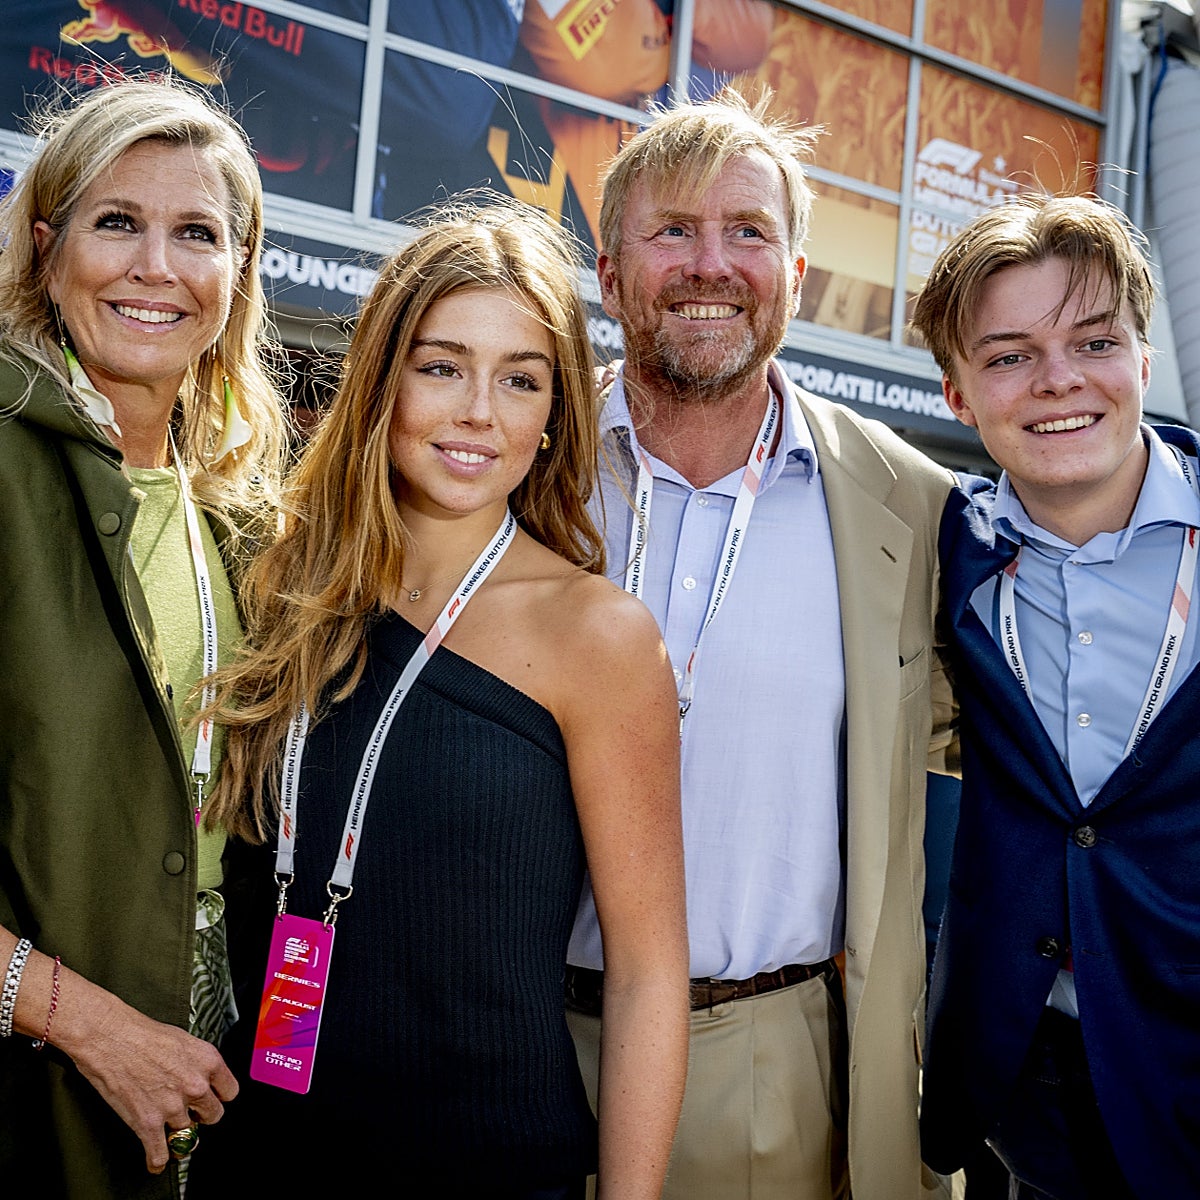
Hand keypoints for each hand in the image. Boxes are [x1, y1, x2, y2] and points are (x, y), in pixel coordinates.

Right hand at [54, 978, 238, 1172]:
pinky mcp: (147, 1123)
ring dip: (178, 1136)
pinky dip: (157, 1160)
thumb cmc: (142, 1034)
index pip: (229, 1092)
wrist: (110, 1038)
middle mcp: (195, 1086)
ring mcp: (172, 1106)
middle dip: (201, 1116)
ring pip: (187, 1135)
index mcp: (208, 1061)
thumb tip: (202, 1079)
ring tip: (171, 1133)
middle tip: (190, 1113)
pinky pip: (159, 1153)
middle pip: (212, 1116)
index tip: (212, 1099)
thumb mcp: (185, 1040)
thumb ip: (198, 1063)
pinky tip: (157, 1160)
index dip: (218, 1097)